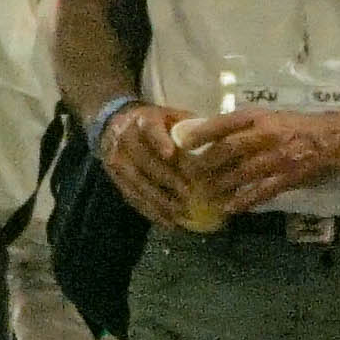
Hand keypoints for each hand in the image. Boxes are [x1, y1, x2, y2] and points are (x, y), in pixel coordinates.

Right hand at [98, 101, 203, 227]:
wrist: (116, 124)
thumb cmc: (158, 124)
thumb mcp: (173, 117)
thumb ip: (193, 129)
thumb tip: (224, 144)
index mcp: (143, 119)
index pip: (150, 129)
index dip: (159, 141)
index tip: (170, 154)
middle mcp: (126, 138)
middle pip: (144, 160)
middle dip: (166, 179)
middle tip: (188, 194)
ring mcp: (117, 159)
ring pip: (137, 182)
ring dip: (159, 200)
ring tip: (180, 213)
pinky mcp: (115, 177)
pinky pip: (132, 196)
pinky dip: (150, 211)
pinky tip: (168, 222)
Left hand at [177, 106, 339, 214]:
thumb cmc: (302, 127)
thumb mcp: (273, 118)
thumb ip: (247, 127)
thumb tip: (214, 136)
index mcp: (260, 118)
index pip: (224, 123)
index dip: (201, 133)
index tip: (182, 143)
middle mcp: (267, 135)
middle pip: (228, 150)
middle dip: (205, 164)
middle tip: (189, 175)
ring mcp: (278, 158)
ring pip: (241, 173)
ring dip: (220, 185)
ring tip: (204, 194)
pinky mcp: (289, 177)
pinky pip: (261, 191)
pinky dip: (244, 201)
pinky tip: (230, 208)